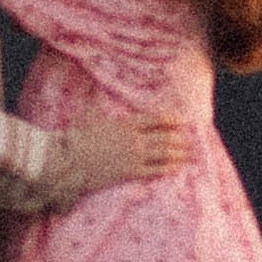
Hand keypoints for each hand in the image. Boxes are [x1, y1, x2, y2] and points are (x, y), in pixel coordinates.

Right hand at [66, 108, 193, 193]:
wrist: (71, 162)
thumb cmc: (78, 137)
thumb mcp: (88, 115)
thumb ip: (95, 100)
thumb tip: (94, 87)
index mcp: (127, 124)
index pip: (155, 119)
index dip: (170, 119)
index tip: (181, 120)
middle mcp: (134, 139)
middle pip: (164, 137)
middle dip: (179, 138)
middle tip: (191, 140)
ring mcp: (134, 157)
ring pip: (163, 154)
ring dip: (178, 154)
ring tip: (190, 154)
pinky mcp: (129, 173)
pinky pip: (154, 171)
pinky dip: (167, 168)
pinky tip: (176, 168)